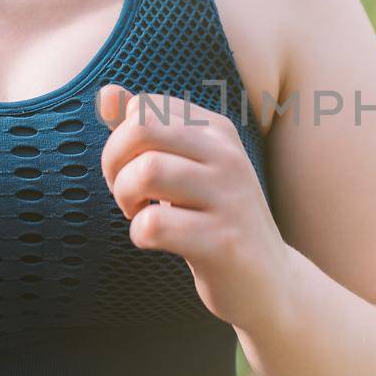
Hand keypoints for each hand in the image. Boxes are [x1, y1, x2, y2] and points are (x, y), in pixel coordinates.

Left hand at [96, 84, 290, 332]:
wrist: (269, 281)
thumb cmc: (216, 218)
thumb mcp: (188, 167)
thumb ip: (147, 131)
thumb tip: (106, 93)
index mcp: (218, 131)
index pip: (145, 107)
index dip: (121, 139)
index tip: (133, 171)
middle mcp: (228, 156)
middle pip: (142, 127)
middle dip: (114, 162)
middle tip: (128, 193)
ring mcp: (229, 198)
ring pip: (147, 171)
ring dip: (126, 198)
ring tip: (140, 213)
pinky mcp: (223, 242)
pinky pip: (154, 224)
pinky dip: (140, 234)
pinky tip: (156, 241)